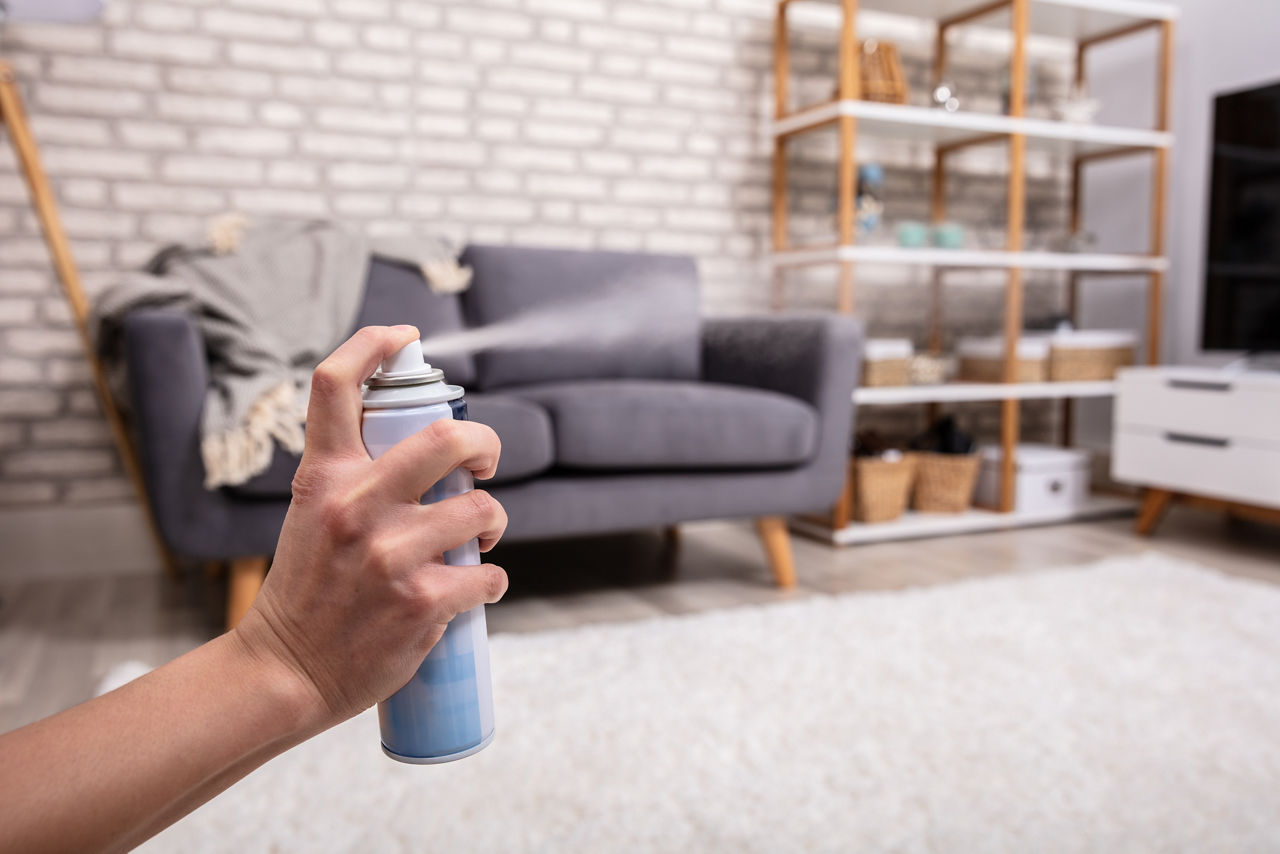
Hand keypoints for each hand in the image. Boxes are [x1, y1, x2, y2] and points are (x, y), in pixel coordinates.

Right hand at [233, 325, 508, 727]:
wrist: (285, 673)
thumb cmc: (305, 591)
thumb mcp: (310, 517)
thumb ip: (353, 481)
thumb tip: (423, 453)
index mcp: (323, 478)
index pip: (334, 386)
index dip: (372, 344)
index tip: (403, 339)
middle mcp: (356, 507)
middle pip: (446, 438)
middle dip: (485, 442)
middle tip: (488, 460)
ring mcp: (390, 556)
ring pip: (482, 510)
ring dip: (494, 521)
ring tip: (483, 536)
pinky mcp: (421, 603)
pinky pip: (487, 576)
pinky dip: (492, 581)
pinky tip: (480, 587)